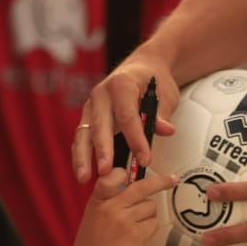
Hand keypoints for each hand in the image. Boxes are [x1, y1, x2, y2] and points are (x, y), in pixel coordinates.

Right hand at [64, 167, 177, 245]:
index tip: (132, 174)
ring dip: (148, 214)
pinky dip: (149, 228)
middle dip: (161, 182)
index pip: (114, 175)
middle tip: (172, 179)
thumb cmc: (92, 241)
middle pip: (143, 187)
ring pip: (151, 206)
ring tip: (135, 225)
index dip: (125, 174)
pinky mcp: (136, 235)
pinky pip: (153, 223)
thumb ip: (111, 198)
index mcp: (99, 199)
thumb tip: (135, 186)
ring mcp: (125, 221)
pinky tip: (138, 236)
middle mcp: (112, 207)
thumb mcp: (94, 212)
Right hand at [73, 53, 179, 183]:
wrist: (143, 67)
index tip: (144, 159)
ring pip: (84, 134)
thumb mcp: (164, 94)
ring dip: (83, 157)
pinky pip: (81, 137)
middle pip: (101, 126)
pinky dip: (80, 155)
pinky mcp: (88, 117)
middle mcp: (101, 94)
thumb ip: (161, 114)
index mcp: (121, 84)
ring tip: (84, 178)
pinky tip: (83, 172)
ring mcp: (91, 105)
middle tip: (107, 172)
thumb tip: (166, 130)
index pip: (127, 116)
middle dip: (104, 151)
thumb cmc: (152, 80)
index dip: (136, 139)